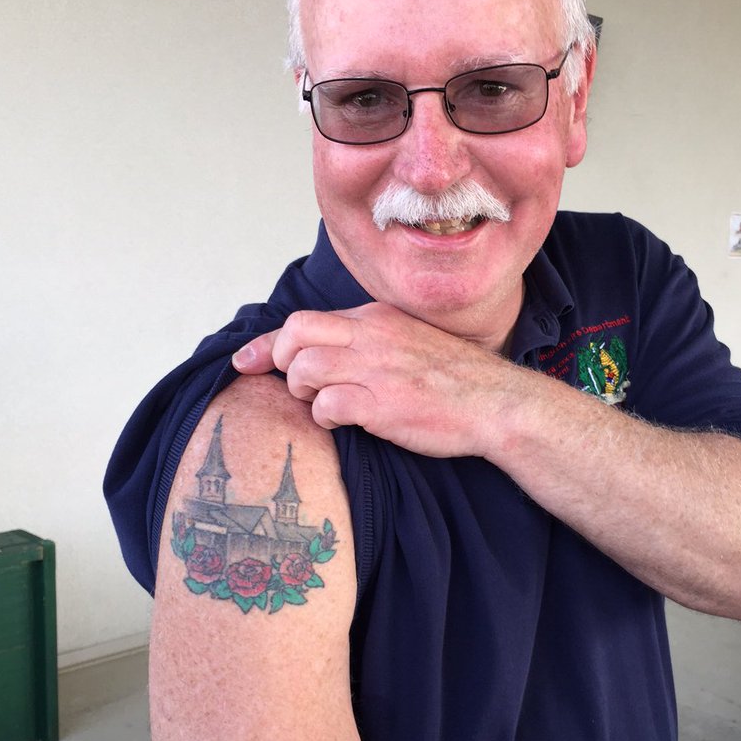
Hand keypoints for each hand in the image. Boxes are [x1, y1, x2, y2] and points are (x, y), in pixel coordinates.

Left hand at [232, 303, 515, 457]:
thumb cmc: (454, 379)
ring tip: (327, 404)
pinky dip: (325, 417)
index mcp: (376, 318)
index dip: (266, 344)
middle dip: (282, 363)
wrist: (495, 403)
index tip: (244, 362)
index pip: (305, 321)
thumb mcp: (408, 341)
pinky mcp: (383, 404)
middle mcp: (372, 336)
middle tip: (298, 387)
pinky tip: (346, 422)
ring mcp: (377, 369)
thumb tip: (324, 353)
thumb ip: (369, 340)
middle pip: (295, 335)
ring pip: (305, 369)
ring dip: (304, 392)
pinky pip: (327, 405)